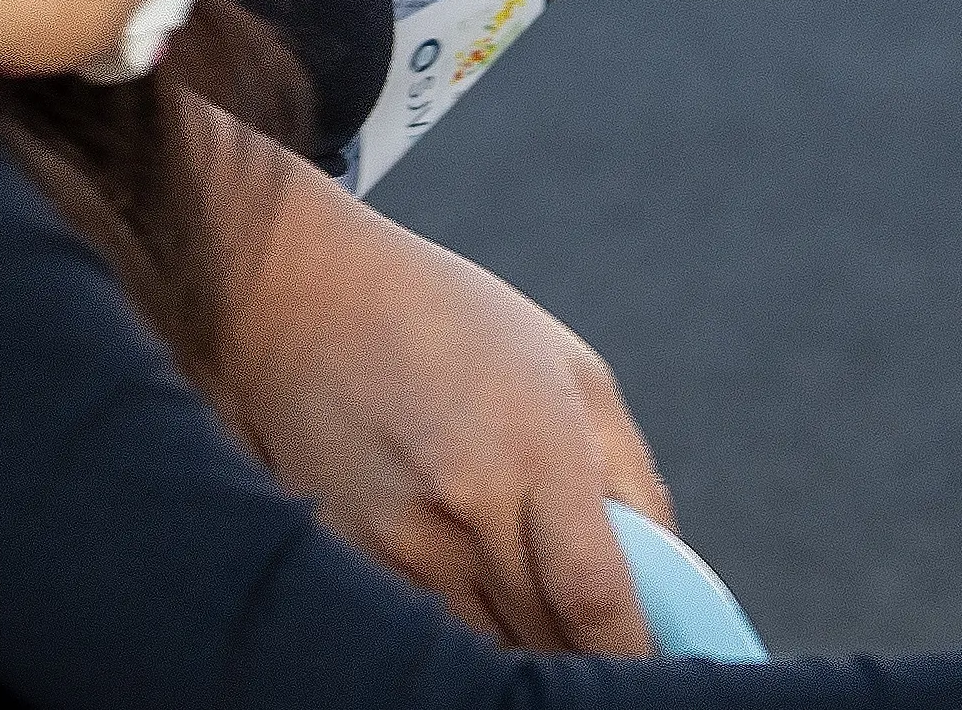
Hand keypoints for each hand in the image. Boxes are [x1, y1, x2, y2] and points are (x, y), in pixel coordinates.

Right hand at [208, 130, 667, 654]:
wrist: (294, 294)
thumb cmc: (441, 320)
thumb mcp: (571, 368)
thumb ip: (631, 479)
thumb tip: (667, 579)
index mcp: (536, 451)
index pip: (597, 602)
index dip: (632, 656)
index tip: (652, 666)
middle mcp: (466, 509)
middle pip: (544, 646)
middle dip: (581, 658)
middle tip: (594, 638)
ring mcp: (398, 546)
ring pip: (484, 654)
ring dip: (519, 648)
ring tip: (526, 602)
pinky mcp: (348, 563)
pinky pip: (424, 634)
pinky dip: (457, 636)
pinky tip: (464, 589)